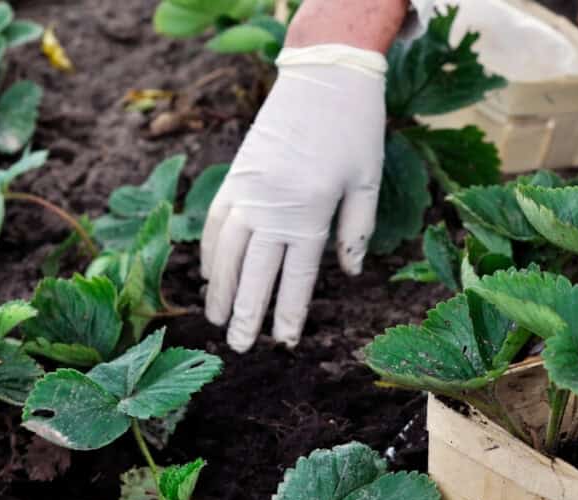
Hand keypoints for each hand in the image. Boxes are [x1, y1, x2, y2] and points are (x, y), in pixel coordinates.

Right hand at [202, 46, 385, 351]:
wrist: (325, 73)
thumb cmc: (356, 128)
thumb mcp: (368, 181)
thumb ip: (357, 232)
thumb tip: (348, 274)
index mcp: (312, 211)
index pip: (295, 277)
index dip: (288, 313)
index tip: (283, 342)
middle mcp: (274, 205)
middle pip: (254, 272)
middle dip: (245, 313)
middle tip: (238, 348)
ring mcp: (249, 189)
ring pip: (227, 250)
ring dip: (219, 288)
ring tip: (216, 319)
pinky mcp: (236, 173)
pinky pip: (216, 220)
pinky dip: (210, 250)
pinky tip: (209, 273)